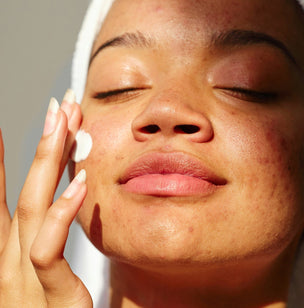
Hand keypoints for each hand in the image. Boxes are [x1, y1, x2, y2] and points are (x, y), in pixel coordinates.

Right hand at [0, 90, 92, 306]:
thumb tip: (65, 201)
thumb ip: (50, 239)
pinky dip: (61, 215)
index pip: (5, 197)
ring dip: (48, 162)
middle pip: (24, 190)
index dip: (6, 160)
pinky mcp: (47, 296)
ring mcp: (21, 279)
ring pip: (31, 209)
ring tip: (66, 123)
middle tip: (58, 107)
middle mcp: (9, 260)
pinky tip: (81, 184)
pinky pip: (47, 251)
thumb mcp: (46, 275)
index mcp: (11, 254)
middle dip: (41, 145)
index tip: (20, 126)